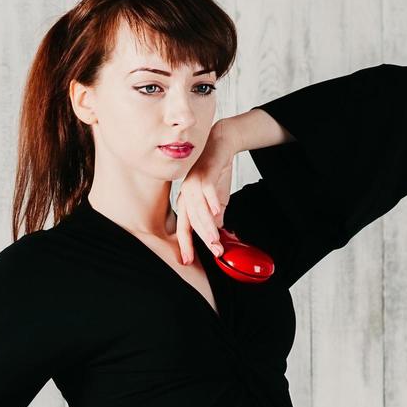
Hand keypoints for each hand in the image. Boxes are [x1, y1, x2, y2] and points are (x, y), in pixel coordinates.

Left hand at [172, 118, 238, 264]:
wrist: (220, 146)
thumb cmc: (216, 174)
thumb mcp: (217, 201)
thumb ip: (217, 219)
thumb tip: (219, 237)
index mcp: (187, 203)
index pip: (185, 228)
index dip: (185, 244)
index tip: (187, 261)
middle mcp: (186, 195)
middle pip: (192, 221)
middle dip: (203, 239)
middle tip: (214, 251)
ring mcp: (193, 184)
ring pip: (198, 209)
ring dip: (208, 226)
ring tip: (215, 239)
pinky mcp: (204, 174)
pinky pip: (206, 189)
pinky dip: (211, 201)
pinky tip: (218, 211)